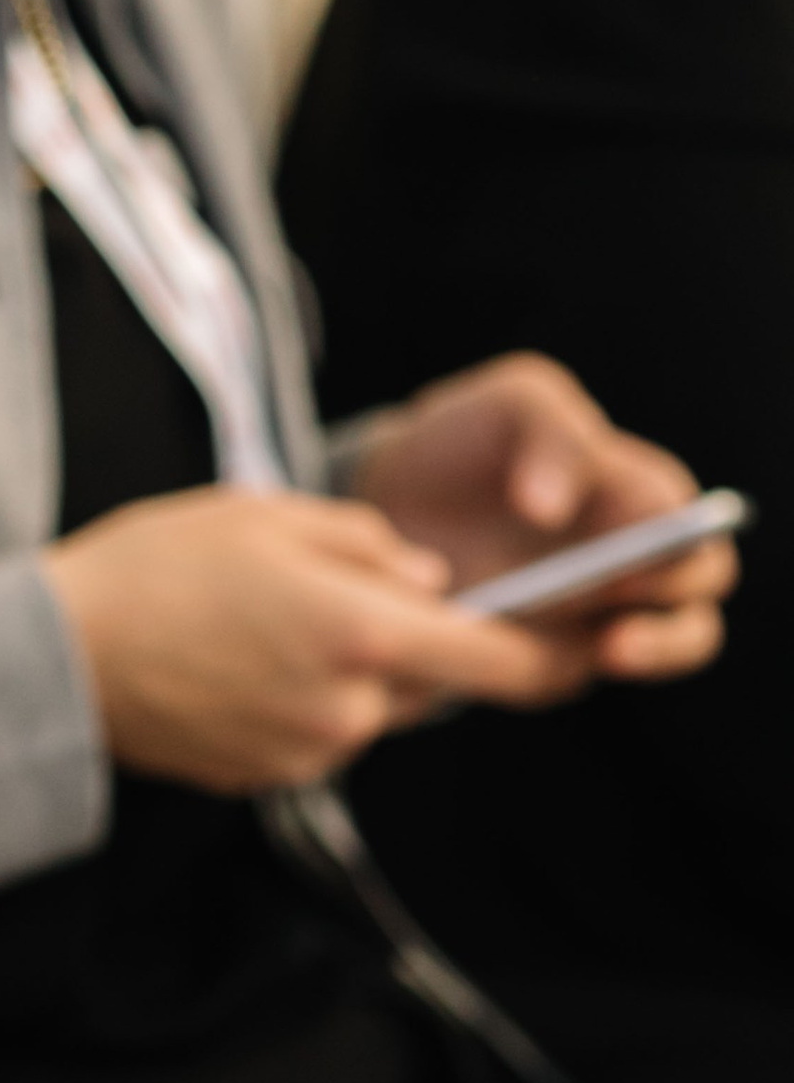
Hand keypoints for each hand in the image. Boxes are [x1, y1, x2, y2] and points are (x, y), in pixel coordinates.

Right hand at [43, 485, 615, 791]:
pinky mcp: (267, 779)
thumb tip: (428, 579)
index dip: (552, 658)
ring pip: (370, 707)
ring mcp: (309, 752)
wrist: (53, 657)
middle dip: (412, 643)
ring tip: (261, 623)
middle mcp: (351, 707)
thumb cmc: (154, 568)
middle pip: (429, 682)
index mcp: (364, 632)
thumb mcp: (267, 515)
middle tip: (336, 597)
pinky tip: (233, 663)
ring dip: (348, 670)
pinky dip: (299, 700)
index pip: (501, 663)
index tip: (580, 647)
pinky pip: (317, 734)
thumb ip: (368, 544)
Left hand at [348, 354, 732, 683]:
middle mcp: (632, 562)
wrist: (390, 489)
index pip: (693, 534)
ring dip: (643, 658)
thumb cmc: (471, 436)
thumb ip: (551, 432)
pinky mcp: (542, 657)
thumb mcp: (512, 404)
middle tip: (621, 632)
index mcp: (639, 495)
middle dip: (671, 629)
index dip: (679, 557)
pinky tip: (502, 662)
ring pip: (647, 654)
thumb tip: (551, 510)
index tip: (635, 569)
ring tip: (604, 652)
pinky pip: (559, 678)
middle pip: (691, 609)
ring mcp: (592, 616)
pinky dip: (541, 674)